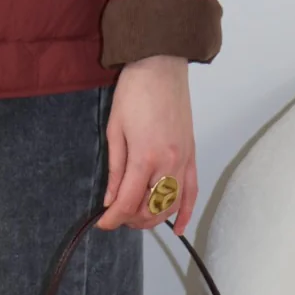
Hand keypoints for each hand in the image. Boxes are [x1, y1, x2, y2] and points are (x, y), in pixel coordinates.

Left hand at [93, 55, 195, 235]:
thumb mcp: (115, 129)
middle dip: (130, 219)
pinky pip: (192, 192)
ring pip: (171, 204)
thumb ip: (115, 169)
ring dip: (153, 217)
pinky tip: (178, 228)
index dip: (113, 218)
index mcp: (145, 156)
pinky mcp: (192, 155)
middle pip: (150, 207)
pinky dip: (186, 212)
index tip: (102, 223)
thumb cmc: (133, 92)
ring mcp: (184, 160)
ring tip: (135, 217)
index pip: (127, 201)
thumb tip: (110, 199)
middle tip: (115, 215)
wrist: (160, 66)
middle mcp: (169, 163)